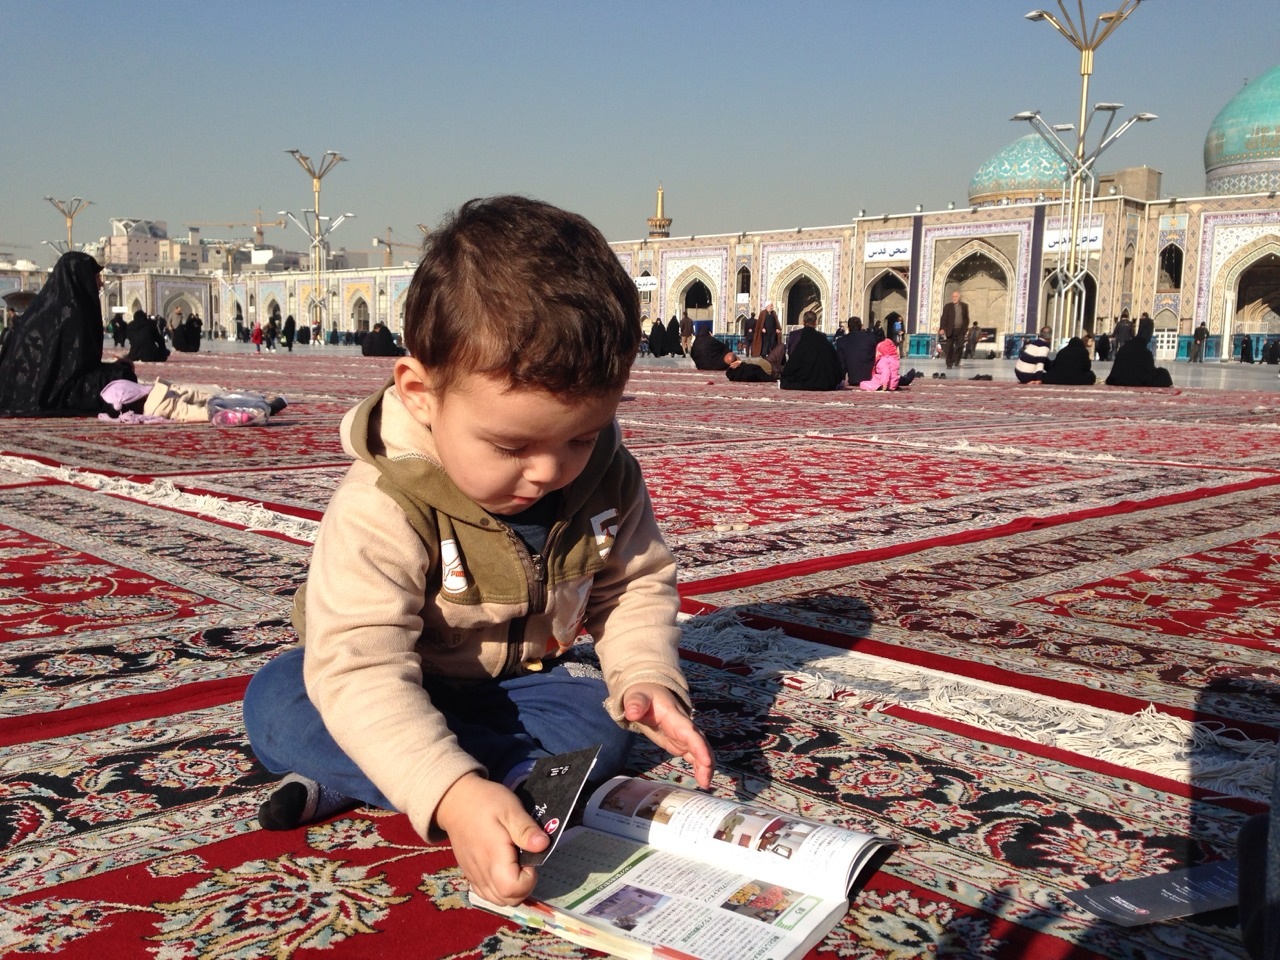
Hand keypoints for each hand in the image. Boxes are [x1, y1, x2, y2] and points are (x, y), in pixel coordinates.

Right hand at [434, 772, 548, 904]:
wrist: (455, 801)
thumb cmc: (485, 802)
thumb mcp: (510, 808)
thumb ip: (526, 829)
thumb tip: (543, 845)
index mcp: (493, 857)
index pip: (513, 889)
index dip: (529, 880)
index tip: (529, 859)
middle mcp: (481, 872)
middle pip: (507, 900)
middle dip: (524, 887)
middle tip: (525, 861)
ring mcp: (473, 875)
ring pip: (497, 900)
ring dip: (513, 890)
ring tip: (516, 865)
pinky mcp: (469, 874)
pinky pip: (485, 894)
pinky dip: (498, 890)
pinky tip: (503, 870)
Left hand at [622, 683, 714, 788]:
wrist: (650, 693)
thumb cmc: (644, 694)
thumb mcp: (637, 696)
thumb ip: (635, 703)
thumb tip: (632, 712)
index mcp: (674, 716)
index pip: (689, 732)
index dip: (699, 747)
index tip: (706, 761)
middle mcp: (683, 726)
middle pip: (699, 743)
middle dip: (706, 760)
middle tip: (706, 780)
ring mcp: (683, 735)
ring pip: (700, 750)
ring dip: (705, 767)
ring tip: (705, 784)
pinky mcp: (680, 742)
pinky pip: (694, 755)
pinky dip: (700, 767)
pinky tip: (702, 780)